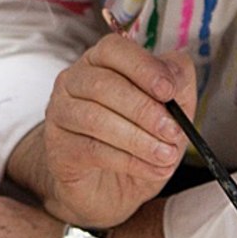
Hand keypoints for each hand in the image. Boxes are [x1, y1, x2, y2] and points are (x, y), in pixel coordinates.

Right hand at [14, 35, 196, 228]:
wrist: (114, 188)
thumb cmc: (141, 140)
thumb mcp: (171, 109)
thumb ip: (178, 83)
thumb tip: (174, 75)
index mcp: (100, 62)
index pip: (113, 49)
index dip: (143, 67)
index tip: (169, 90)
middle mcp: (73, 82)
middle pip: (103, 85)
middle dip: (144, 109)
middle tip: (174, 132)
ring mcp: (60, 115)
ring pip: (95, 118)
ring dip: (138, 138)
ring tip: (167, 155)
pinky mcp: (58, 148)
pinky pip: (91, 150)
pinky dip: (128, 161)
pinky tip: (152, 169)